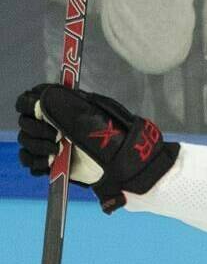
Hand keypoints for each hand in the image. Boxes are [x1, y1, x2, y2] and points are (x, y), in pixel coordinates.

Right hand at [15, 84, 178, 212]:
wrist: (125, 167)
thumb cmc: (115, 137)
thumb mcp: (94, 116)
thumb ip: (69, 105)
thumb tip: (46, 96)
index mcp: (59, 108)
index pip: (28, 101)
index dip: (28, 104)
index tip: (37, 110)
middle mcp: (52, 124)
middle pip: (25, 122)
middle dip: (36, 128)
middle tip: (55, 135)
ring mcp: (50, 144)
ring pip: (26, 142)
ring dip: (37, 146)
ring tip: (56, 151)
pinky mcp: (52, 163)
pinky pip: (30, 161)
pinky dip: (36, 162)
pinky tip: (50, 162)